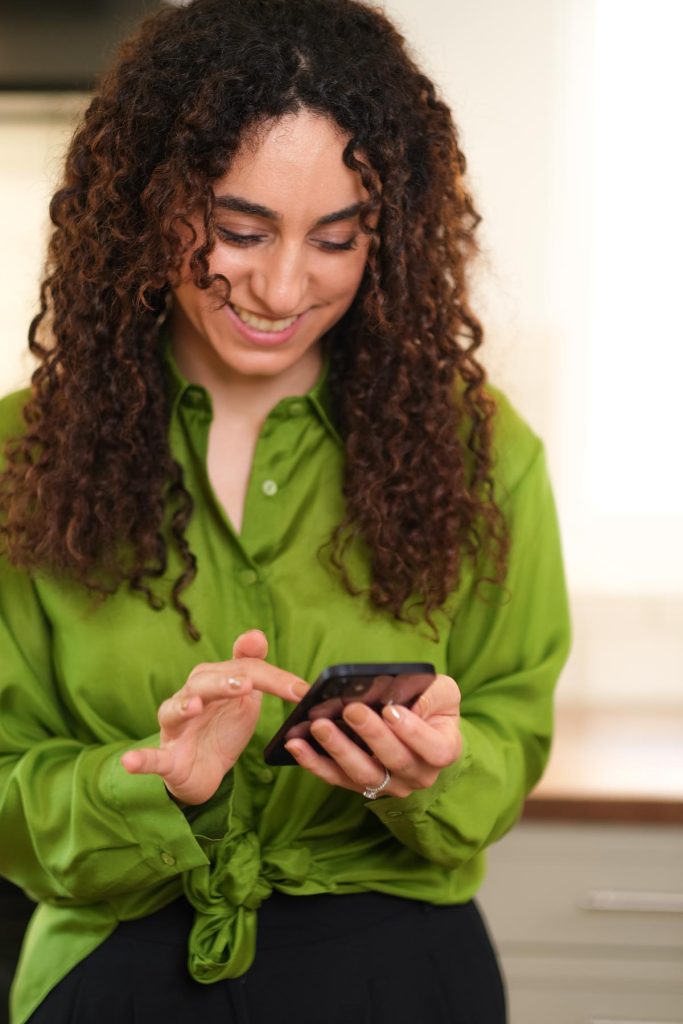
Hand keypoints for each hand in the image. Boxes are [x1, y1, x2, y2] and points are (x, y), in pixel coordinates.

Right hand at [121, 630, 306, 804]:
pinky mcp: (167, 758)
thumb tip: (256, 634)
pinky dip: (140, 759)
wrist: (203, 772)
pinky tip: (129, 761)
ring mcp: (176, 727)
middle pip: (204, 683)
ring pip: (174, 711)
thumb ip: (252, 667)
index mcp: (212, 681)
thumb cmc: (222, 728)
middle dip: (224, 682)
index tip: (301, 691)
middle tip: (246, 685)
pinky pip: (152, 757)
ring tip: (194, 706)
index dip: (274, 679)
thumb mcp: (244, 699)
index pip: (244, 671)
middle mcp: (189, 698)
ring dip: (183, 707)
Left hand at [284, 674, 461, 798]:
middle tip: (350, 710)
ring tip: (319, 726)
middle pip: (394, 761)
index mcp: (443, 750)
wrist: (423, 730)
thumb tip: (401, 701)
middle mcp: (418, 775)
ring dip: (338, 750)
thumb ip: (432, 695)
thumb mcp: (443, 692)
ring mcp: (389, 785)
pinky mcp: (360, 784)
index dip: (412, 732)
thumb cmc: (432, 706)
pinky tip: (296, 744)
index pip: (433, 749)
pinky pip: (336, 778)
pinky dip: (314, 763)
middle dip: (370, 735)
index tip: (391, 710)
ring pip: (362, 774)